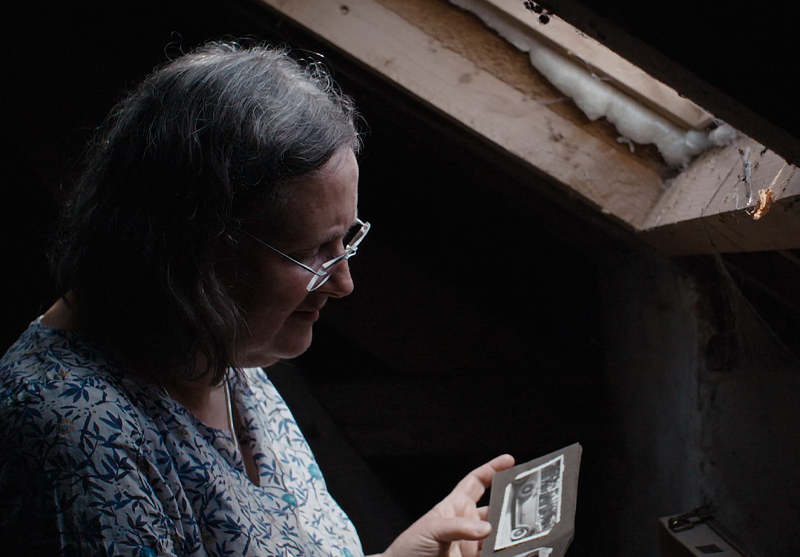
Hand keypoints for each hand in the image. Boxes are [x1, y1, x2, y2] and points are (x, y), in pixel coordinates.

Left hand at [382, 454, 514, 556]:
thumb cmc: (410, 546)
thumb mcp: (431, 529)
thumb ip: (458, 527)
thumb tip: (485, 528)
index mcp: (456, 506)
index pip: (477, 482)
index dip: (492, 469)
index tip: (509, 461)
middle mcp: (468, 524)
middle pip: (495, 510)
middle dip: (510, 506)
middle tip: (527, 504)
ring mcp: (471, 544)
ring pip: (498, 536)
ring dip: (508, 535)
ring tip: (522, 534)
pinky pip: (494, 555)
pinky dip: (503, 552)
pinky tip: (510, 551)